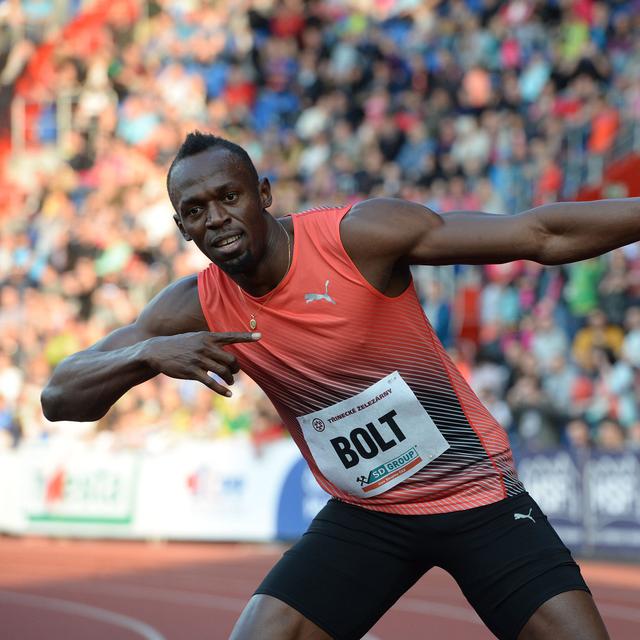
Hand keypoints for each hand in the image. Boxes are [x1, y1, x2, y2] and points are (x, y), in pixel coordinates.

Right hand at [143, 331, 260, 395]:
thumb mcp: (196, 338)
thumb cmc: (180, 345)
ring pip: (223, 372)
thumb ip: (212, 343)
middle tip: (235, 372)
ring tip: (230, 382)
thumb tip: (228, 351)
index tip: (260, 336)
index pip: (231, 336)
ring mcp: (199, 360)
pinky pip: (212, 383)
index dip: (247, 336)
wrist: (157, 351)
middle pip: (231, 359)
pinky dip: (222, 390)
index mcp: (208, 337)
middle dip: (236, 368)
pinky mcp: (192, 372)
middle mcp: (205, 347)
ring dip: (230, 379)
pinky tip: (229, 394)